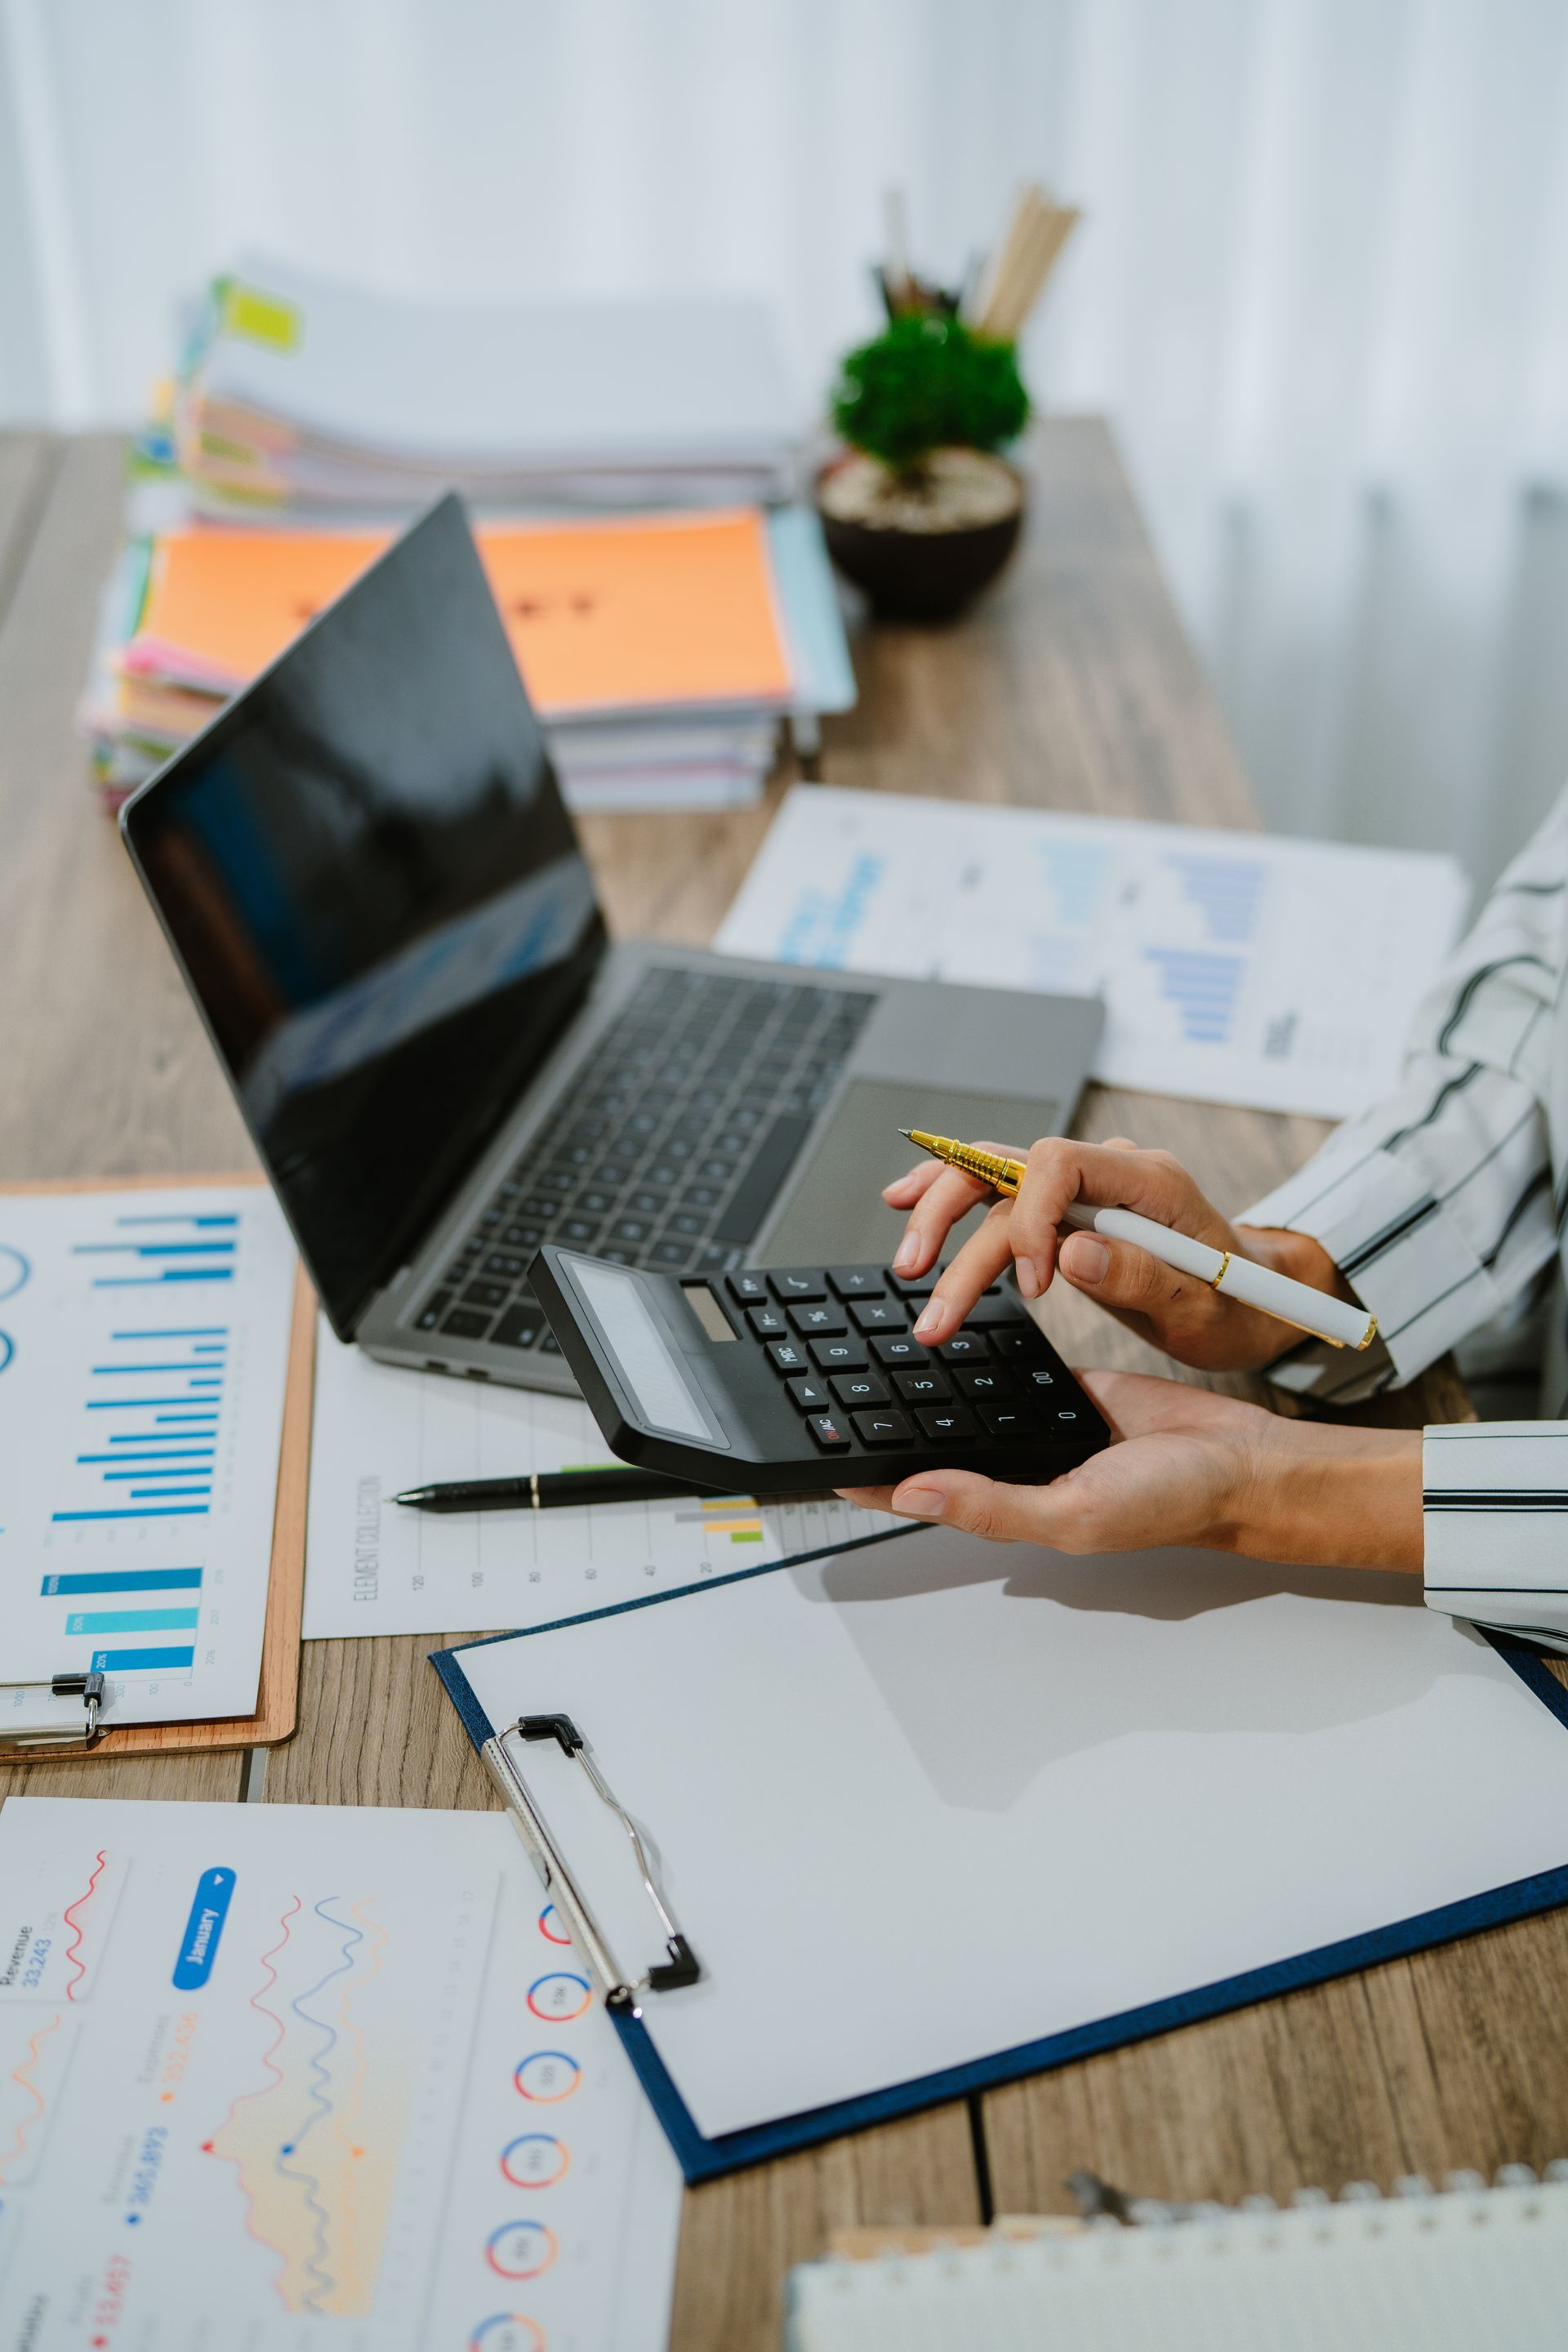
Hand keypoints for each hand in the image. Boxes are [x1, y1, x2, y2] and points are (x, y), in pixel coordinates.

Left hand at [838, 1370, 1422, 1571]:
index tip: (811, 1452)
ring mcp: (1036, 1423)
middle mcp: (1014, 1464)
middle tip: (828, 1390)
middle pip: (931, 1441)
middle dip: (883, 1422)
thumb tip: (911, 1491)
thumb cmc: (1173, 1502)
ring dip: (926, 1381)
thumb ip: (992, 1503)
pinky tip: (951, 1325)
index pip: (915, 1491)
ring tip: (875, 1354)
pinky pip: (1009, 1364)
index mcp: (1008, 1502)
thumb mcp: (1075, 1511)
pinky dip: (980, 1350)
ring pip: (964, 1398)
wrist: (1241, 1456)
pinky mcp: (1063, 1385)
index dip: (864, 1477)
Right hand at [883, 1135, 1349, 1370]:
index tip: (1030, 1286)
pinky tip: (909, 1208)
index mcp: (1149, 1181)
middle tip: (919, 1275)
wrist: (1253, 1300)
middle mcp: (1110, 1170)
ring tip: (906, 1262)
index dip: (1029, 1218)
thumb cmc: (1235, 1305)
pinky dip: (954, 1200)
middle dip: (954, 1216)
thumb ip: (1141, 1276)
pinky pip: (1002, 1192)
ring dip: (941, 1215)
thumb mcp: (1201, 1308)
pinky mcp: (1068, 1208)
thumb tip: (1070, 1253)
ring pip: (994, 1179)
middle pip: (1010, 1167)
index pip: (1061, 1163)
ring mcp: (1086, 1186)